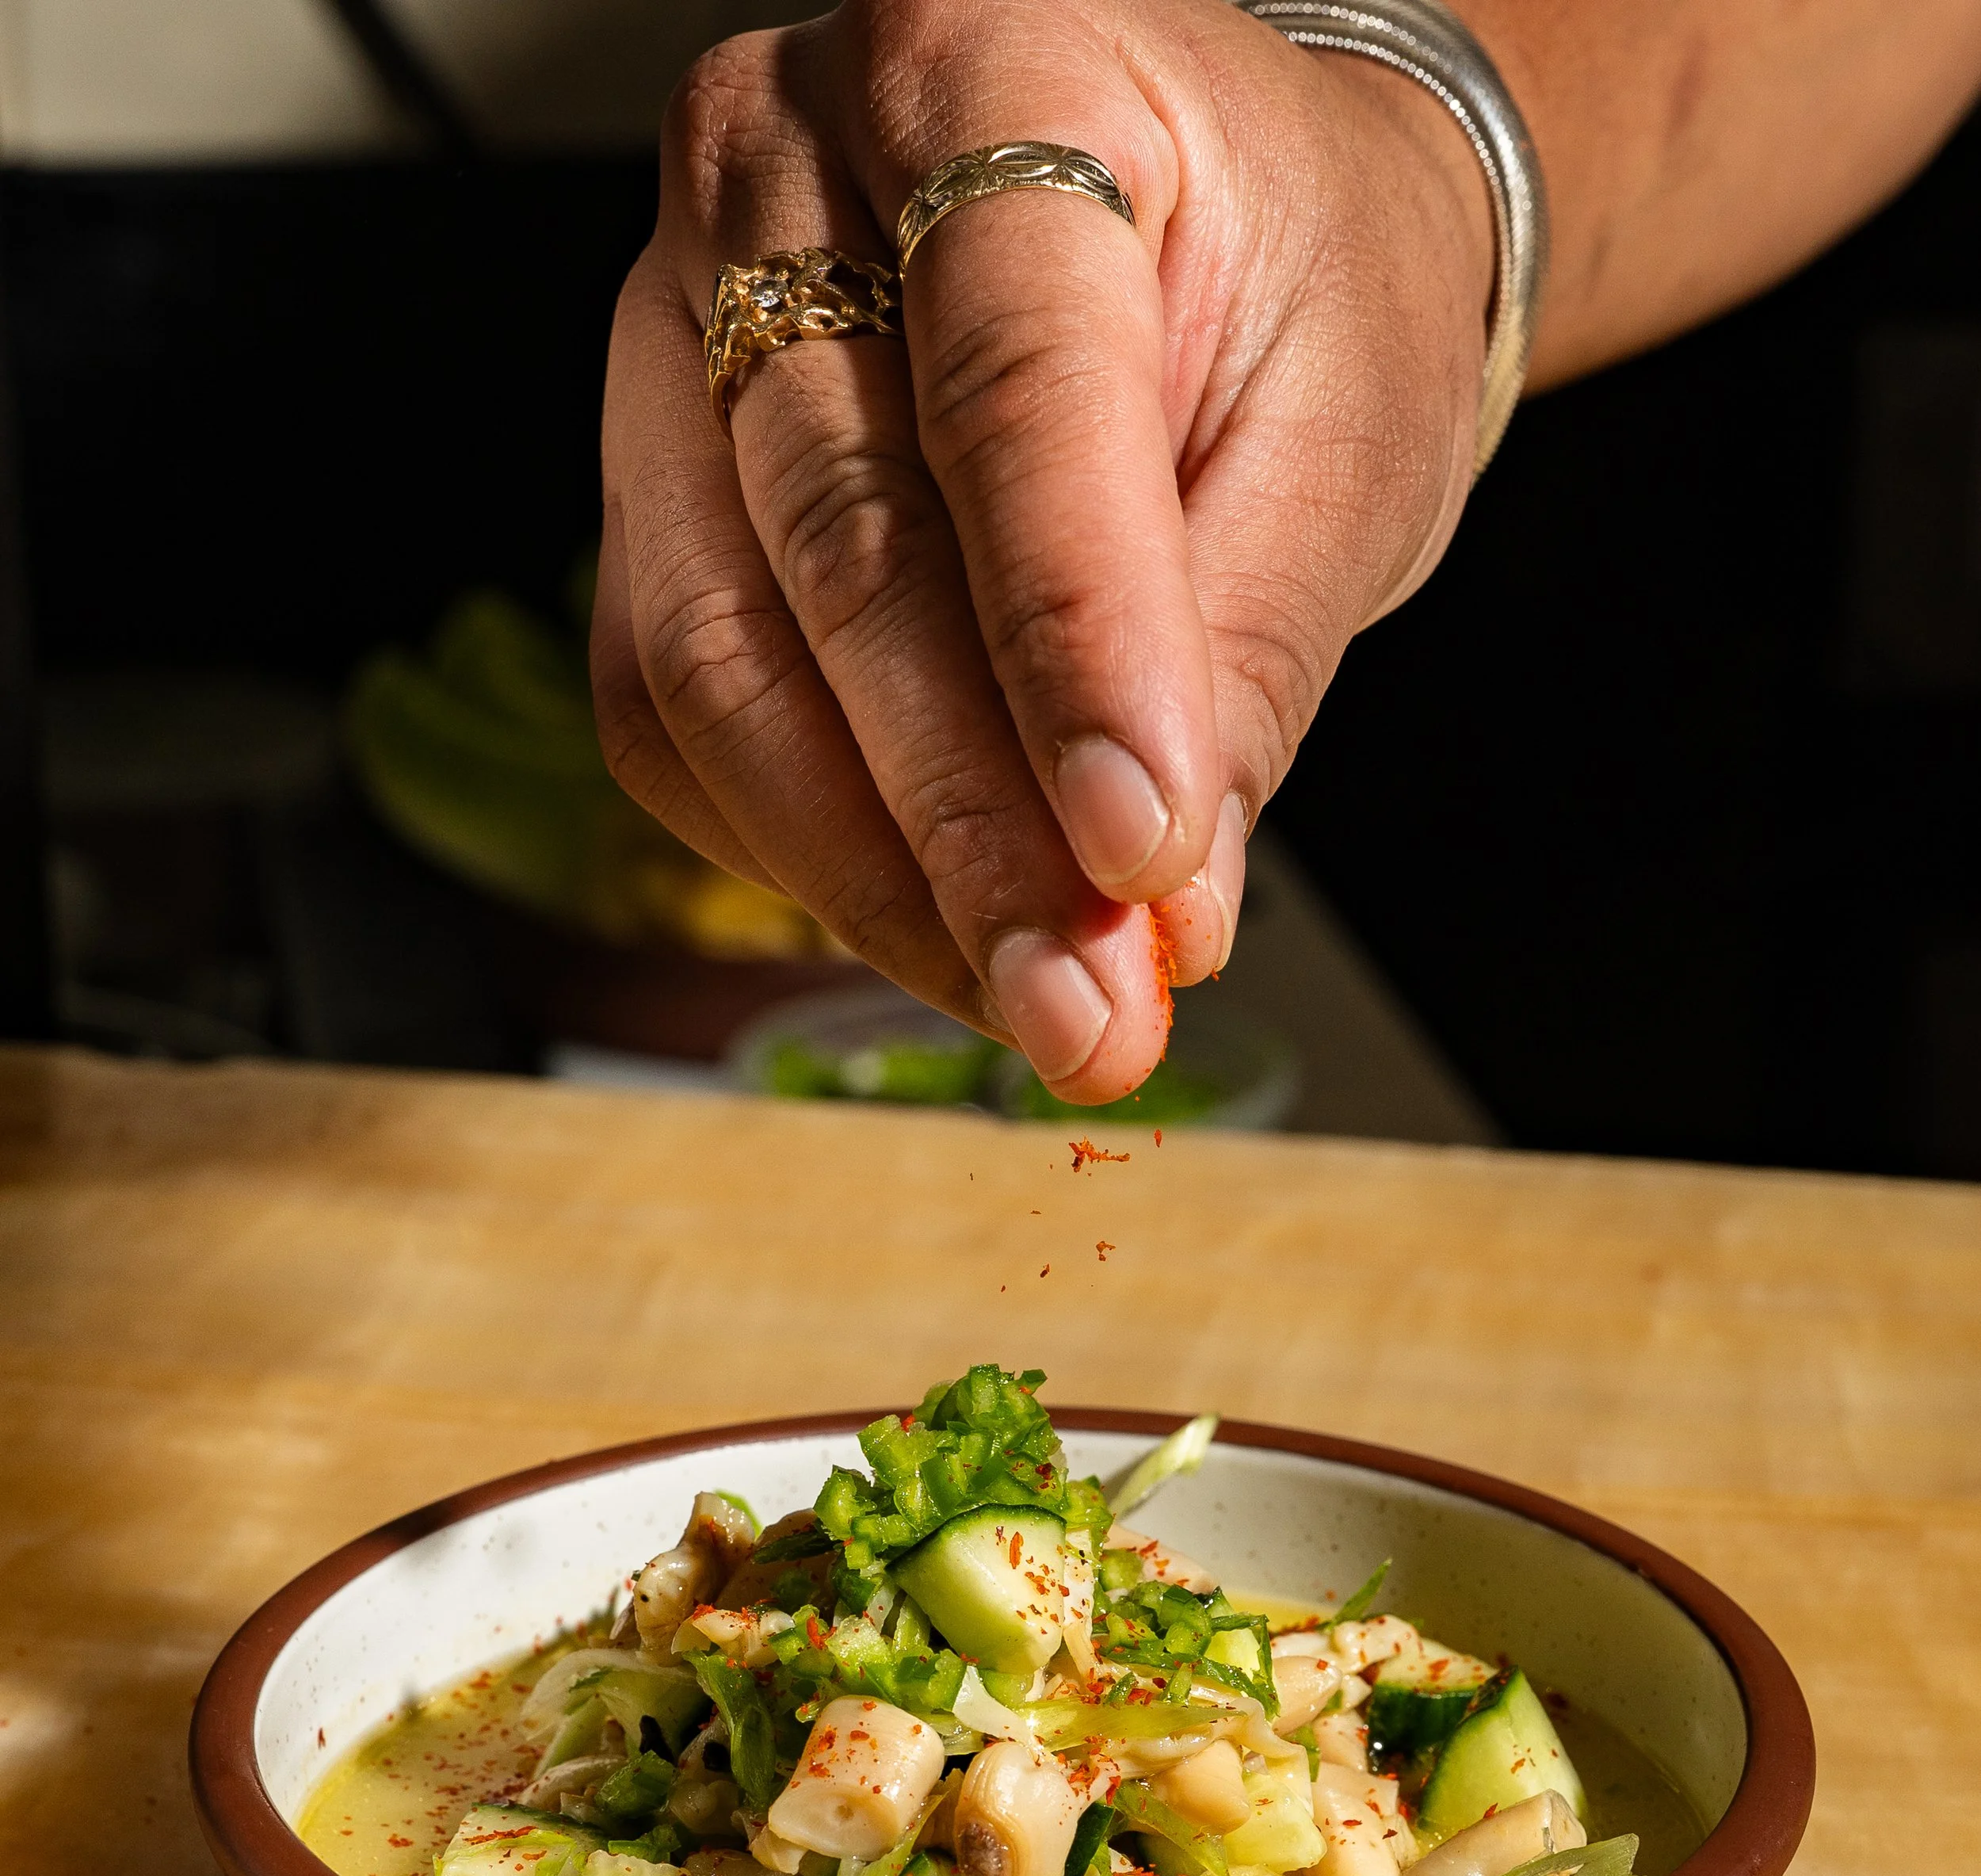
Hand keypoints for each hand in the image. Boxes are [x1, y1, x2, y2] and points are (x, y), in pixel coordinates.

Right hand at [594, 0, 1491, 1099]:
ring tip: (1033, 1003)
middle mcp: (775, 167)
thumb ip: (1247, 653)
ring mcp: (670, 322)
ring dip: (873, 873)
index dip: (1076, 650)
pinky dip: (798, 850)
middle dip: (968, 823)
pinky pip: (663, 707)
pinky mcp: (638, 479)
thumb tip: (1156, 906)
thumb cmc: (1285, 282)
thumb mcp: (1344, 428)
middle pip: (837, 542)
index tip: (1144, 860)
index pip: (1015, 390)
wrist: (1198, 221)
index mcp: (990, 56)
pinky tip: (929, 919)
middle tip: (1086, 1009)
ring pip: (712, 652)